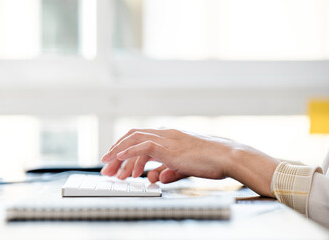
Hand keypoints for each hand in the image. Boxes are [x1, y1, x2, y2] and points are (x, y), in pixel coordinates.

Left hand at [101, 129, 234, 182]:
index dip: (125, 150)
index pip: (140, 138)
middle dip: (116, 153)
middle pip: (132, 137)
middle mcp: (164, 134)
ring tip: (110, 169)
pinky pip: (143, 147)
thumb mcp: (184, 166)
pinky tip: (118, 157)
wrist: (226, 156)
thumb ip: (168, 171)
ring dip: (119, 154)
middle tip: (107, 169)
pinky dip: (128, 151)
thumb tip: (156, 177)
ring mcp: (166, 139)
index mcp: (168, 136)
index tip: (116, 164)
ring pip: (134, 140)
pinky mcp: (169, 147)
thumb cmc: (210, 161)